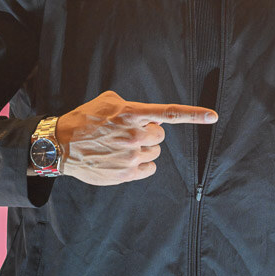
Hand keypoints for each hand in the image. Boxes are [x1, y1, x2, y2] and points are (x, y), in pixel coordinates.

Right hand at [55, 90, 217, 185]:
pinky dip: (141, 165)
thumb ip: (132, 106)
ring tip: (120, 146)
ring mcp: (131, 156)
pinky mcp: (126, 174)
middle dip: (148, 134)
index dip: (194, 114)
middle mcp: (134, 135)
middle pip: (160, 136)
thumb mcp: (108, 101)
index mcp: (132, 113)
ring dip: (143, 149)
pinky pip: (149, 169)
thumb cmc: (86, 119)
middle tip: (128, 133)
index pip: (169, 113)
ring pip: (154, 153)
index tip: (213, 116)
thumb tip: (147, 115)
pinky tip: (123, 159)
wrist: (62, 145)